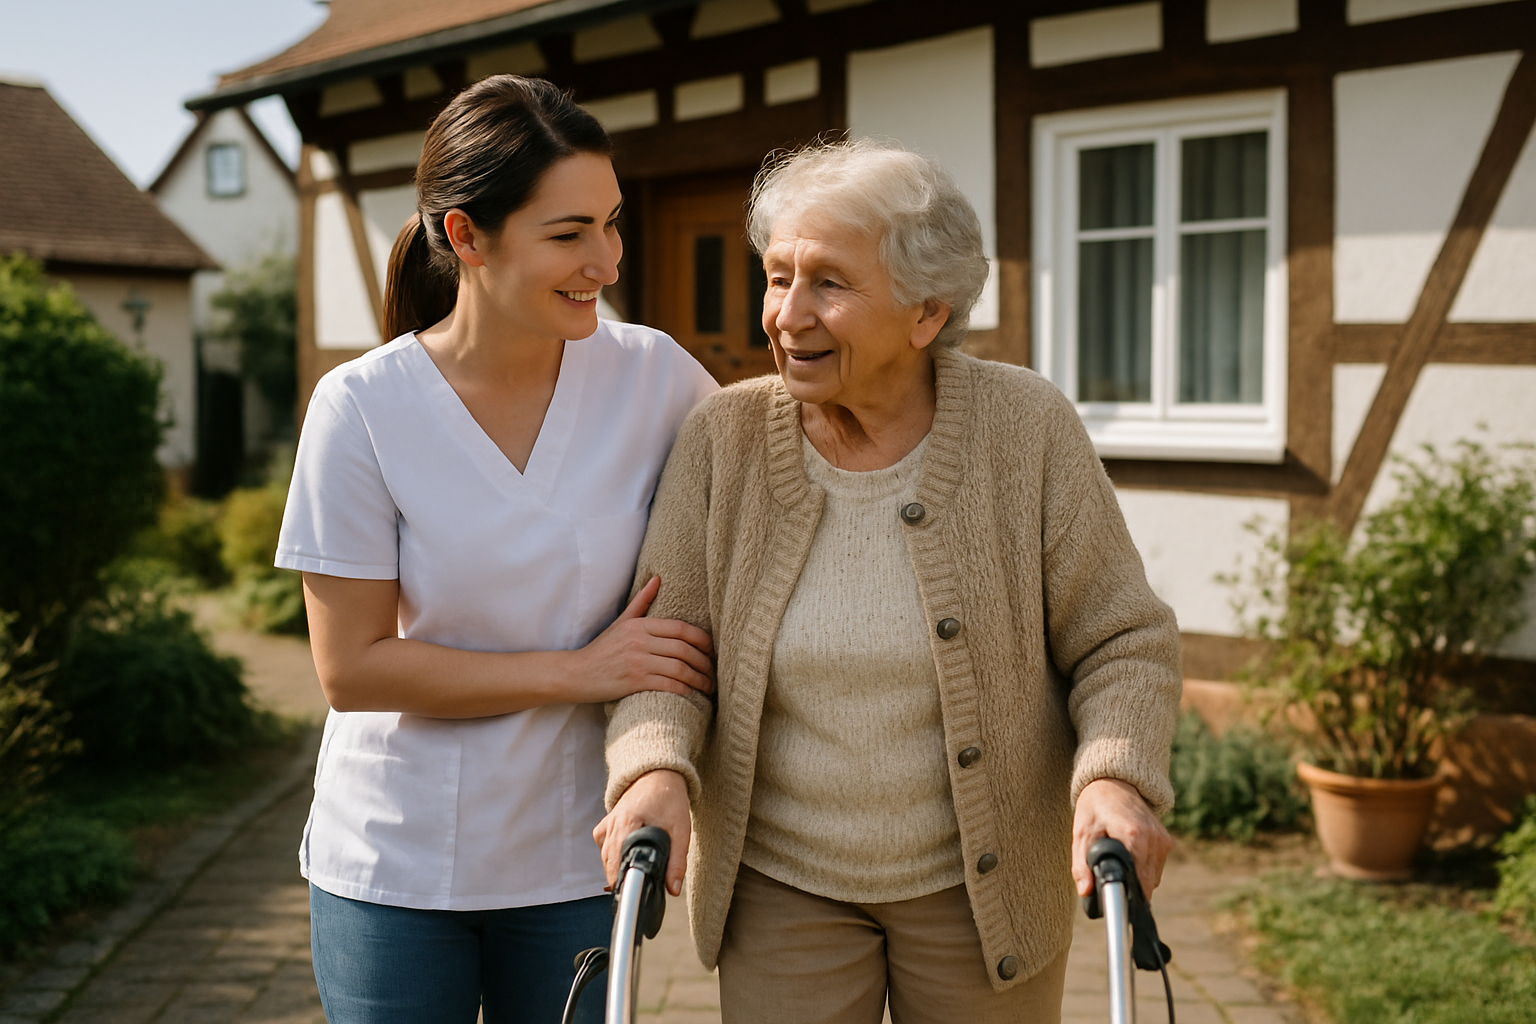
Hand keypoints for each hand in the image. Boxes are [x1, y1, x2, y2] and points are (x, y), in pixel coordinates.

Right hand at [576, 577, 713, 702]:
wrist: (576, 673)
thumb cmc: (602, 649)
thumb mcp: (621, 622)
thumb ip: (641, 601)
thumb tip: (657, 578)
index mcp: (639, 625)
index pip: (680, 628)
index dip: (702, 639)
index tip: (711, 650)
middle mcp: (639, 641)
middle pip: (684, 649)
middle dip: (704, 662)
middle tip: (713, 671)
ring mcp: (637, 662)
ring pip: (679, 669)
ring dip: (699, 679)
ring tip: (707, 685)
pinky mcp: (634, 682)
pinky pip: (668, 685)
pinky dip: (684, 690)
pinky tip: (691, 694)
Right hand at [593, 769, 691, 895]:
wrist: (658, 777)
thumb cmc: (669, 800)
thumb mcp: (680, 831)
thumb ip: (677, 862)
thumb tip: (673, 890)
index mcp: (627, 823)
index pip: (618, 862)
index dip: (624, 881)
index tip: (633, 893)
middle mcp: (611, 824)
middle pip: (609, 864)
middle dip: (623, 878)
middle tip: (640, 887)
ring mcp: (605, 825)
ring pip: (605, 858)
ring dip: (619, 868)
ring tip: (637, 871)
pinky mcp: (604, 827)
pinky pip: (604, 850)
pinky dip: (615, 858)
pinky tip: (629, 857)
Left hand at [1072, 778, 1171, 899]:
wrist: (1113, 783)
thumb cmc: (1094, 808)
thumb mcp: (1081, 834)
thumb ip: (1082, 864)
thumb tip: (1086, 892)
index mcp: (1134, 835)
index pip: (1140, 880)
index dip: (1129, 895)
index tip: (1117, 903)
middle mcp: (1154, 838)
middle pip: (1147, 882)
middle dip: (1130, 889)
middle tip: (1111, 886)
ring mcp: (1162, 839)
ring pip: (1153, 877)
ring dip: (1137, 879)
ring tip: (1118, 866)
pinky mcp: (1166, 840)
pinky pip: (1156, 867)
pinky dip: (1143, 869)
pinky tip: (1129, 859)